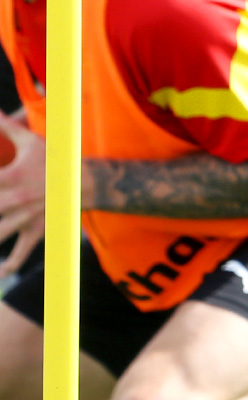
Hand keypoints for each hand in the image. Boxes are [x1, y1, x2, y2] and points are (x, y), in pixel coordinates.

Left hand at [0, 113, 46, 279]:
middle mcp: (16, 199)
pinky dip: (11, 265)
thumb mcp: (31, 142)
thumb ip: (7, 128)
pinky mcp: (36, 231)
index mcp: (10, 176)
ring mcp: (26, 217)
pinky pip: (21, 252)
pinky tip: (2, 272)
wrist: (86, 181)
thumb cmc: (54, 159)